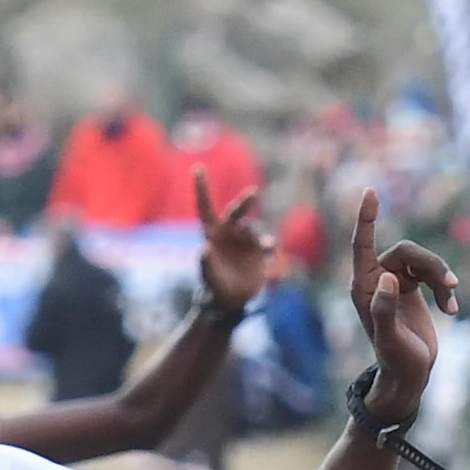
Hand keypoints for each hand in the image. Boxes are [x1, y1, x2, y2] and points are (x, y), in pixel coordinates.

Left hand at [195, 168, 267, 309]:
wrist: (230, 302)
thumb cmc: (214, 288)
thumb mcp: (208, 277)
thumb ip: (206, 264)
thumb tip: (204, 249)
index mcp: (211, 234)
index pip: (205, 207)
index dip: (201, 187)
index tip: (198, 167)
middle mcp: (228, 232)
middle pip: (237, 211)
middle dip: (244, 201)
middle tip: (253, 193)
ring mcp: (244, 240)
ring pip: (255, 230)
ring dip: (260, 237)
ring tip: (265, 248)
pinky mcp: (259, 250)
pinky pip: (268, 243)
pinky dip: (271, 249)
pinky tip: (271, 257)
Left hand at [350, 189, 455, 421]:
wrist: (407, 375)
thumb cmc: (395, 360)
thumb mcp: (390, 339)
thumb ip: (384, 309)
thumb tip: (388, 278)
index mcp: (363, 287)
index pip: (362, 244)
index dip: (366, 218)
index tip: (370, 191)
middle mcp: (376, 280)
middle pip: (406, 251)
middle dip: (431, 264)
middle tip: (451, 284)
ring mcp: (394, 283)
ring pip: (423, 261)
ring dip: (441, 277)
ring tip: (452, 303)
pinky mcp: (411, 289)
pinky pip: (432, 275)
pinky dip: (445, 288)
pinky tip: (452, 310)